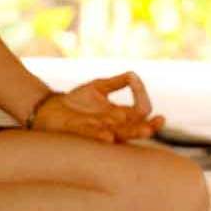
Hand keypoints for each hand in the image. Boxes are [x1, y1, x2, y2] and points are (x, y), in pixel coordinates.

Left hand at [29, 74, 164, 142]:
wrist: (51, 108)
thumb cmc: (76, 101)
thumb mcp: (99, 87)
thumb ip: (117, 82)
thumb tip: (134, 74)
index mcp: (120, 115)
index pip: (141, 110)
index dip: (141, 95)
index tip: (134, 80)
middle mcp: (114, 126)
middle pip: (136, 128)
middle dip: (149, 126)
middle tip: (159, 122)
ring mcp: (100, 131)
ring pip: (121, 136)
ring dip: (132, 132)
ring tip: (145, 129)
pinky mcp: (82, 133)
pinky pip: (94, 136)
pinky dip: (102, 135)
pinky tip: (109, 135)